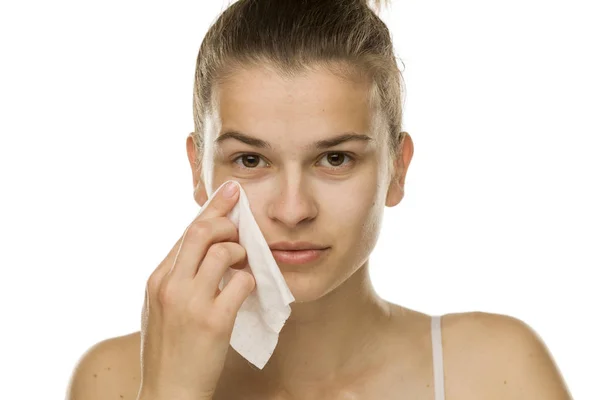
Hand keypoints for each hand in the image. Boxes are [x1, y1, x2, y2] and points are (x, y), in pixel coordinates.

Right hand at [138, 182, 254, 399]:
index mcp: (156, 279)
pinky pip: (241, 282)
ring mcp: (190, 302)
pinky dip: (249, 281)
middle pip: (202, 231)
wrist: (168, 391)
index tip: (230, 191)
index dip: (212, 209)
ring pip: (223, 252)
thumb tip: (204, 249)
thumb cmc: (168, 350)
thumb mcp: (159, 307)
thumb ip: (177, 277)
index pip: (187, 232)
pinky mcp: (214, 320)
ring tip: (242, 266)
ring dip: (241, 254)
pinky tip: (246, 290)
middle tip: (241, 229)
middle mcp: (170, 285)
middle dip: (227, 222)